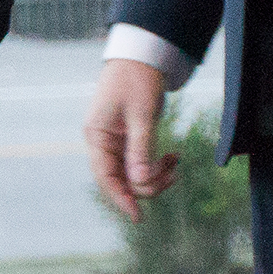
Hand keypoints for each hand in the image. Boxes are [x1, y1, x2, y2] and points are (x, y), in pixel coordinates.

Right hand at [84, 58, 177, 220]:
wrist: (142, 56)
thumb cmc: (137, 80)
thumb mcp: (141, 114)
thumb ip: (141, 150)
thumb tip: (141, 184)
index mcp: (97, 135)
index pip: (105, 176)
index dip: (120, 199)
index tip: (138, 217)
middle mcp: (103, 143)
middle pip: (122, 179)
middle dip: (148, 183)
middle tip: (173, 173)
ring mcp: (116, 143)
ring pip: (134, 174)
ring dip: (156, 175)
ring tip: (175, 161)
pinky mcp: (130, 141)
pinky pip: (142, 163)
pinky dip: (157, 165)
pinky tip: (173, 157)